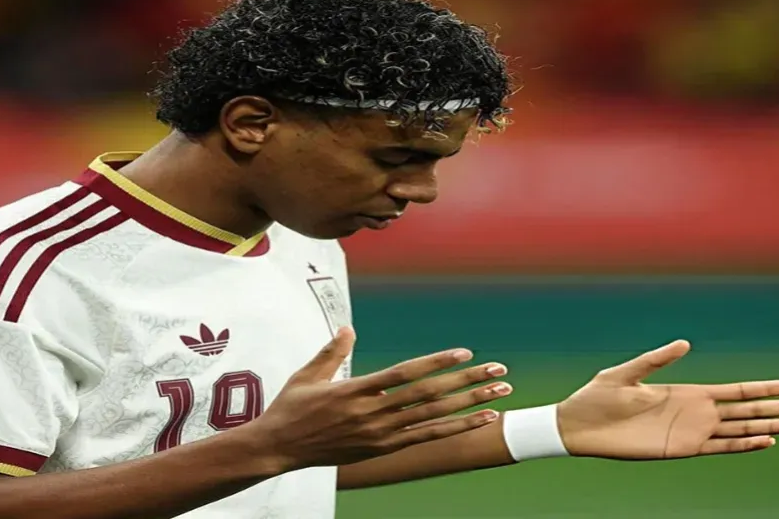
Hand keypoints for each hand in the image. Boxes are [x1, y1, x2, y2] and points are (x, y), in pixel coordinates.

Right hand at [250, 327, 511, 470]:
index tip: (464, 354)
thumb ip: (331, 351)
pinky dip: (455, 428)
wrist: (279, 448)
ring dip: (469, 404)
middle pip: (428, 395)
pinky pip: (426, 438)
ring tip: (499, 393)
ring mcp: (379, 434)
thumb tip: (348, 329)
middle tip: (497, 370)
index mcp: (355, 390)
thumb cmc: (291, 408)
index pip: (405, 374)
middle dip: (467, 382)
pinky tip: (479, 420)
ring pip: (433, 417)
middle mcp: (372, 414)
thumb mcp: (307, 375)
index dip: (436, 363)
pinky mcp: (382, 449)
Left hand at [557, 340, 778, 459]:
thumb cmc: (597, 396)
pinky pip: (717, 448)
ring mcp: (689, 432)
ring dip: (769, 427)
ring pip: (740, 431)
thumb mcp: (627, 373)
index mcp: (686, 392)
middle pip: (747, 411)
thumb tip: (687, 343)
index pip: (736, 391)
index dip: (766, 389)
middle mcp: (694, 413)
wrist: (578, 425)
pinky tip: (766, 441)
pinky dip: (743, 445)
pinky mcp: (678, 449)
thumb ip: (656, 360)